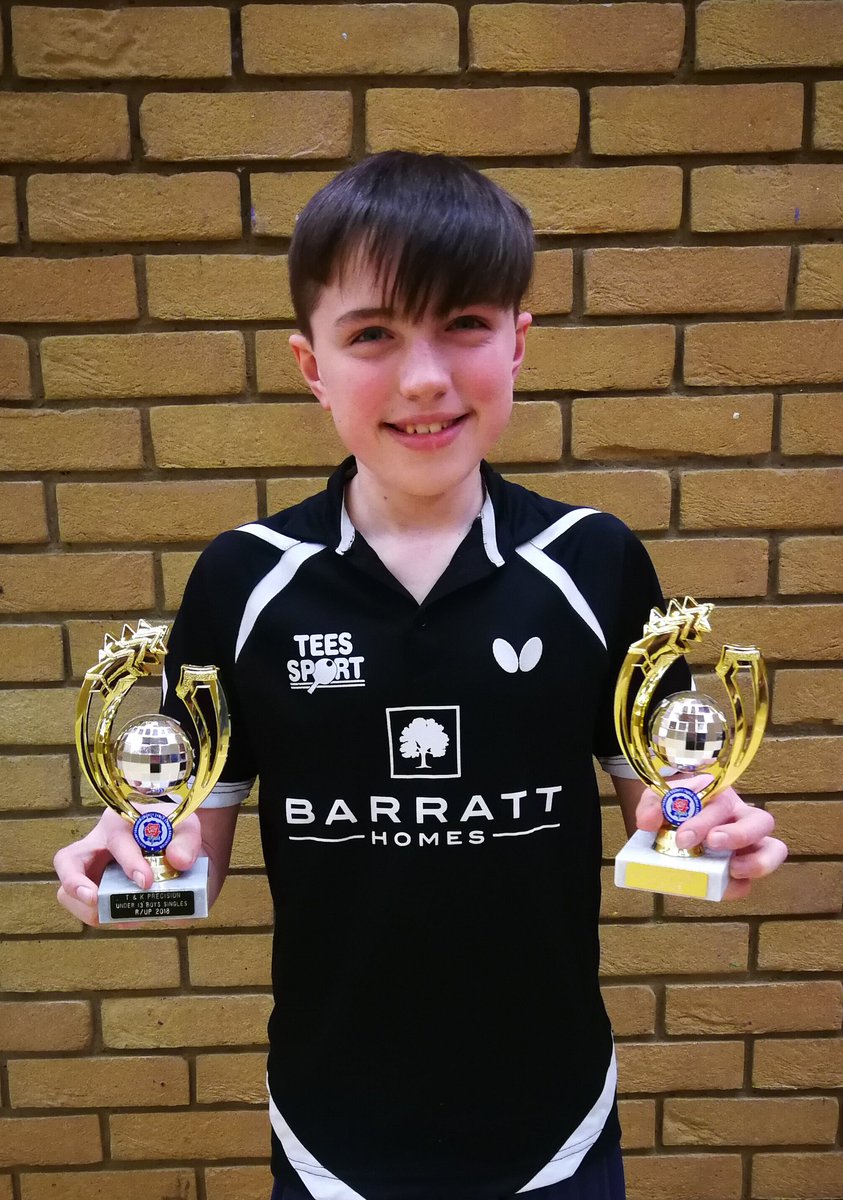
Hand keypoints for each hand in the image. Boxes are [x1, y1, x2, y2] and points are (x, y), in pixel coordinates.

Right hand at [54, 806, 201, 926]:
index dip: (130, 862)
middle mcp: (97, 846)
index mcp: (118, 823)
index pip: (116, 840)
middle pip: (67, 860)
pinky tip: (130, 919)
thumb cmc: (174, 830)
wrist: (176, 846)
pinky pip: (89, 909)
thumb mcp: (186, 826)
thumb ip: (186, 840)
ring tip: (121, 918)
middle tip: (94, 900)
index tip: (146, 881)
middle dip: (75, 883)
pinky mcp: (97, 892)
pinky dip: (105, 918)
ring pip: (69, 892)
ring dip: (88, 910)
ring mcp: (92, 871)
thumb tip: (179, 861)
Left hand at [635, 775, 787, 900]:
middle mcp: (741, 818)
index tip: (684, 837)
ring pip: (775, 849)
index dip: (706, 819)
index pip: (724, 801)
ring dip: (758, 862)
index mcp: (722, 796)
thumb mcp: (657, 799)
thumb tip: (649, 822)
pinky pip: (751, 882)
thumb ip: (651, 804)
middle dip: (738, 834)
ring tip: (733, 870)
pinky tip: (721, 886)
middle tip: (712, 844)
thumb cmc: (670, 807)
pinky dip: (739, 886)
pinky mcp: (740, 872)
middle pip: (761, 821)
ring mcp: (747, 846)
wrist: (666, 825)